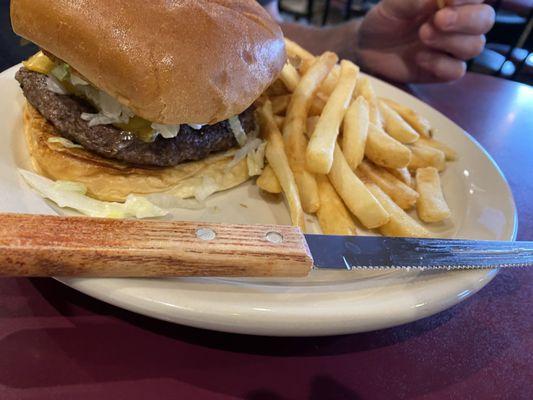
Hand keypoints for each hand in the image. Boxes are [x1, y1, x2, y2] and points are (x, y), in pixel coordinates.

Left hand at [355, 0, 494, 82]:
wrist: (368, 47)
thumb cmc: (386, 19)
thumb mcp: (394, 5)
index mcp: (453, 1)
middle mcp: (459, 23)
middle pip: (485, 20)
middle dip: (466, 20)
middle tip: (439, 19)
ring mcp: (452, 48)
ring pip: (474, 46)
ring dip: (450, 41)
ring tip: (423, 34)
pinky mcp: (442, 71)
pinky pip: (456, 70)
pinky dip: (440, 64)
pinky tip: (419, 57)